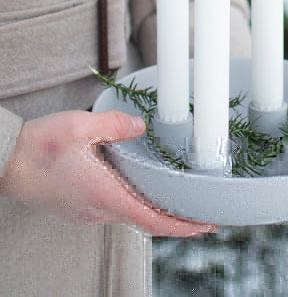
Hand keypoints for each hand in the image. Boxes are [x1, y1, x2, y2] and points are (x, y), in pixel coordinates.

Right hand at [0, 109, 217, 237]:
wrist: (5, 161)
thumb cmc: (38, 148)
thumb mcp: (81, 125)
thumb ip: (115, 124)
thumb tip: (140, 126)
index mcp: (104, 195)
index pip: (152, 219)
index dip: (182, 225)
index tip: (204, 226)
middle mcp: (98, 210)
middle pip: (146, 221)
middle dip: (176, 220)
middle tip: (201, 213)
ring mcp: (87, 212)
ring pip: (130, 215)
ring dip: (156, 212)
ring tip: (177, 202)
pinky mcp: (79, 206)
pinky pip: (114, 209)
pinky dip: (136, 205)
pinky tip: (141, 190)